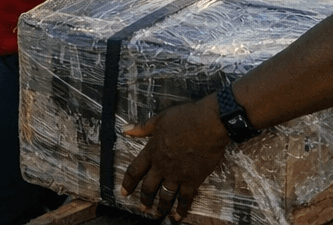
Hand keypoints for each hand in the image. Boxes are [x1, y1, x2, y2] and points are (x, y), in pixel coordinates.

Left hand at [121, 96, 228, 221]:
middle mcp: (162, 166)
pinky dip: (181, 209)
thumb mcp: (160, 119)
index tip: (124, 192)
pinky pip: (185, 199)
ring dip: (160, 206)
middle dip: (144, 199)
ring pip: (165, 195)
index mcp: (152, 151)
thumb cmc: (185, 118)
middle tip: (142, 207)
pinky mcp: (192, 180)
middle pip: (149, 187)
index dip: (128, 182)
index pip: (135, 170)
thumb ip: (142, 128)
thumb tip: (125, 129)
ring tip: (157, 214)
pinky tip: (177, 216)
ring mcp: (177, 175)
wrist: (208, 124)